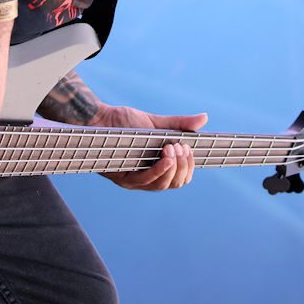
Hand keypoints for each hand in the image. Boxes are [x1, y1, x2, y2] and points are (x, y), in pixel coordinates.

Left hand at [92, 105, 207, 190]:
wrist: (99, 118)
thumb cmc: (124, 122)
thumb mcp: (155, 123)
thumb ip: (179, 124)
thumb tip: (204, 118)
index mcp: (157, 167)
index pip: (180, 178)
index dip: (189, 167)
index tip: (189, 149)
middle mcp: (147, 177)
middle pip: (175, 183)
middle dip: (184, 166)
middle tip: (181, 147)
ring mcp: (135, 181)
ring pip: (163, 184)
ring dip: (174, 168)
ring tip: (174, 149)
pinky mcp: (123, 179)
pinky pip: (146, 181)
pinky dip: (160, 171)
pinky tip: (166, 159)